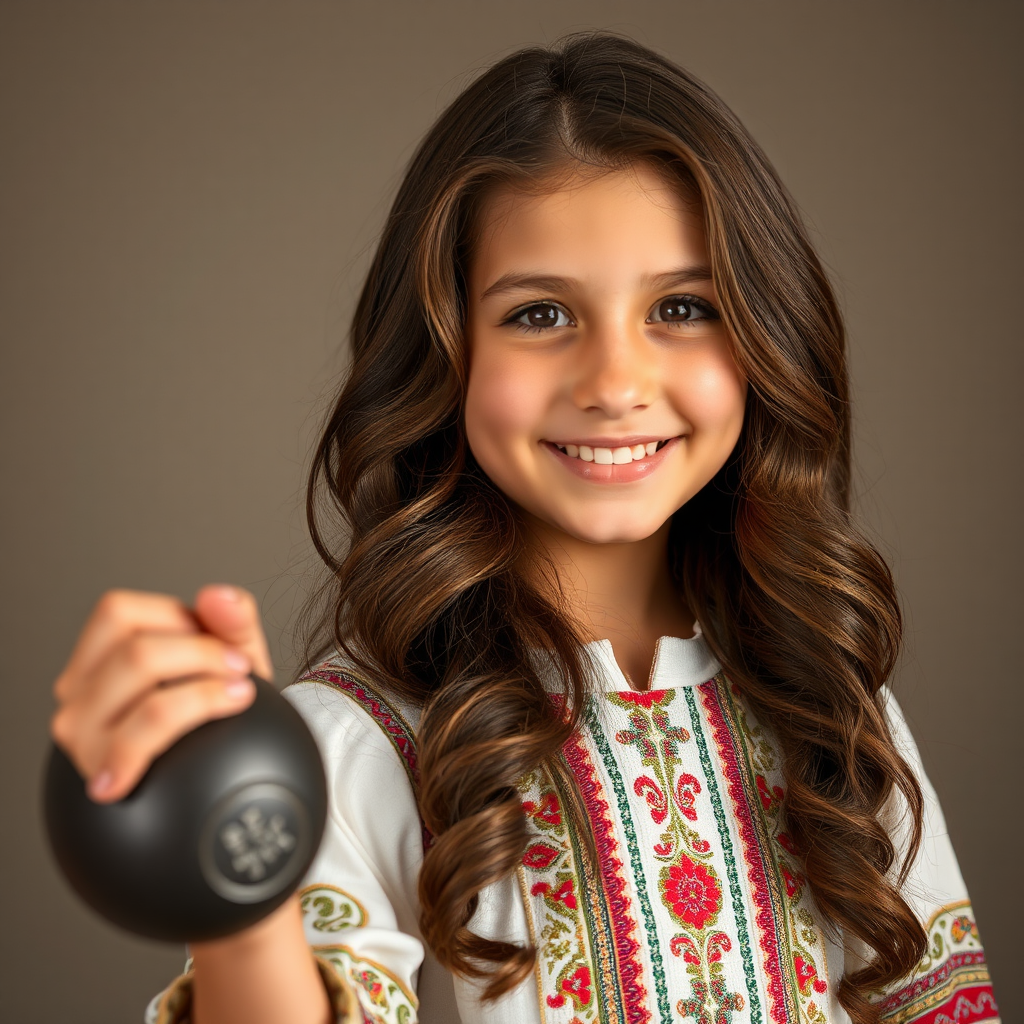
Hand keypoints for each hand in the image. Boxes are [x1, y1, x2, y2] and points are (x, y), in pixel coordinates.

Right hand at [50, 585, 273, 802]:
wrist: (222, 755)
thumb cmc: (215, 697)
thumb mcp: (234, 652)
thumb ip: (235, 619)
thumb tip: (218, 596)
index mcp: (99, 651)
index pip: (116, 612)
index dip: (174, 617)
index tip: (215, 639)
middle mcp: (79, 688)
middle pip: (134, 653)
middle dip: (201, 656)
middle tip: (238, 669)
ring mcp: (82, 729)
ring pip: (140, 695)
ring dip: (202, 693)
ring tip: (236, 696)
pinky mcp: (100, 767)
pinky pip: (135, 741)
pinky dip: (174, 730)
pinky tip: (191, 744)